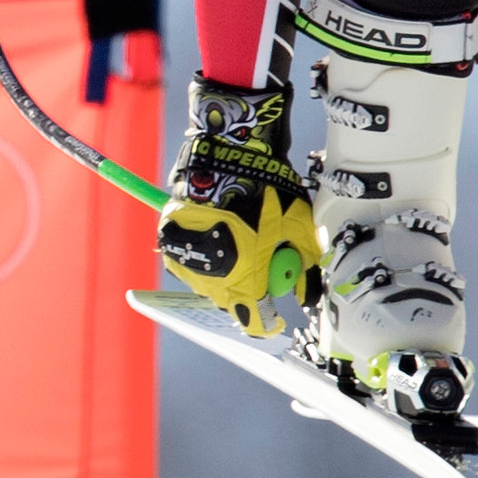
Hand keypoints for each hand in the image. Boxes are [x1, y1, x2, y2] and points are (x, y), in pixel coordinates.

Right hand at [157, 77, 318, 337]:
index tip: (278, 314)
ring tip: (241, 234)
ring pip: (212, 281)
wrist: (225, 154)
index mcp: (244, 283)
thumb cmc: (267, 190)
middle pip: (233, 303)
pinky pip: (194, 261)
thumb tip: (308, 291)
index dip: (269, 321)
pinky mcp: (170, 244)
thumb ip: (304, 263)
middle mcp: (211, 281)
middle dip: (249, 287)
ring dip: (227, 268)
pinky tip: (220, 227)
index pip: (255, 323)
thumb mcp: (298, 227)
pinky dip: (208, 251)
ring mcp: (186, 264)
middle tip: (263, 261)